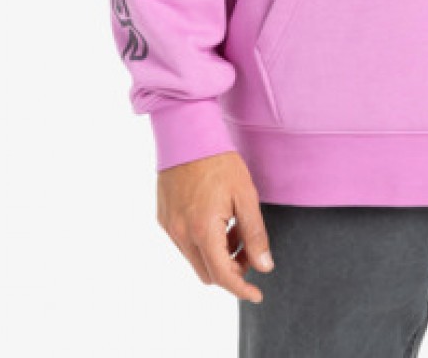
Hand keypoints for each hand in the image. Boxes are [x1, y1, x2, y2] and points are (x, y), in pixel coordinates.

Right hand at [156, 150, 274, 303]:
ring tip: (234, 227)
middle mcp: (181, 234)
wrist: (186, 132)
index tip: (257, 294)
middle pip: (208, 273)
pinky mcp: (163, 218)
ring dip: (217, 255)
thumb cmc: (219, 161)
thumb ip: (254, 234)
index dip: (241, 289)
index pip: (223, 276)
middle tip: (249, 248)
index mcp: (203, 230)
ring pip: (196, 260)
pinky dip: (202, 242)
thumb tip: (264, 266)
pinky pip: (184, 244)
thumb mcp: (246, 195)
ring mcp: (169, 227)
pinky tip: (217, 218)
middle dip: (231, 270)